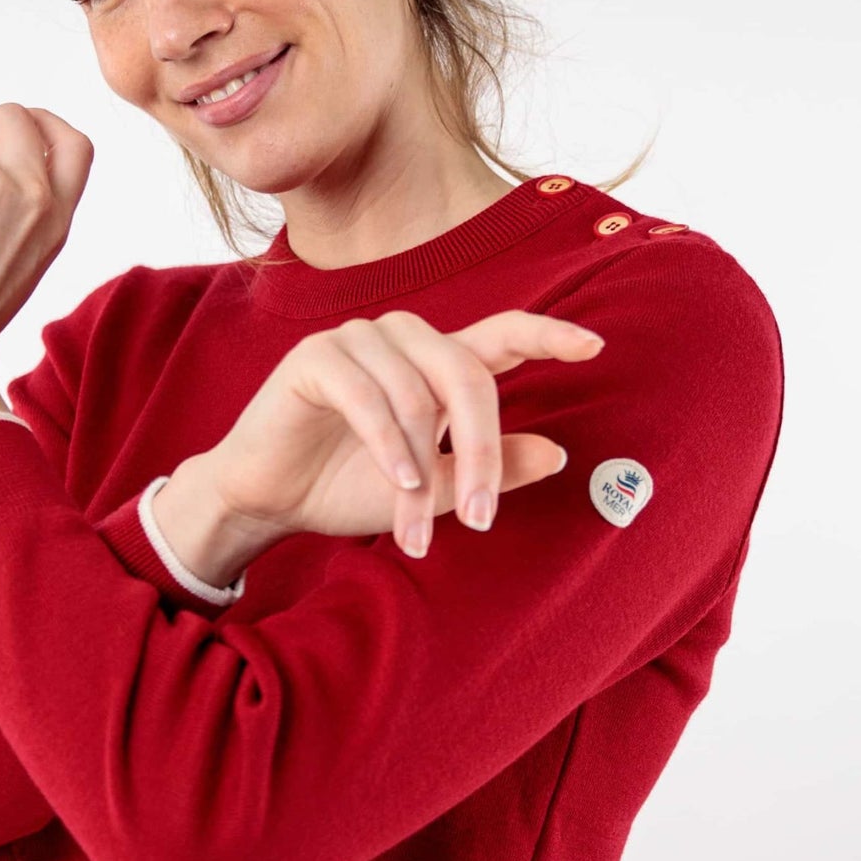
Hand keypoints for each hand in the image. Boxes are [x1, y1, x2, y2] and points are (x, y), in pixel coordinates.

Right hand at [188, 308, 604, 565]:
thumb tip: (559, 453)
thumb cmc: (344, 487)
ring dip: (422, 468)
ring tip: (415, 525)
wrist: (266, 501)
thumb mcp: (429, 489)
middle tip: (481, 516)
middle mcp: (404, 341)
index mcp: (435, 364)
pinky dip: (388, 444)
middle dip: (482, 450)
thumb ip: (486, 469)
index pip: (502, 336)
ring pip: (418, 394)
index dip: (548, 336)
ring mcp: (359, 342)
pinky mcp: (316, 357)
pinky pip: (368, 394)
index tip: (594, 347)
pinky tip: (397, 482)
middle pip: (469, 374)